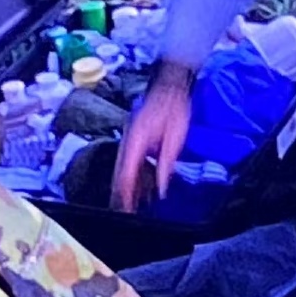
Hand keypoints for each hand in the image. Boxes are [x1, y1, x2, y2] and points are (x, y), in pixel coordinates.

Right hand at [110, 63, 193, 212]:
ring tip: (133, 202)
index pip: (126, 172)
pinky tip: (142, 184)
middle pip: (120, 172)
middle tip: (126, 210)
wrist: (171, 86)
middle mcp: (128, 140)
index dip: (125, 192)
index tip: (126, 208)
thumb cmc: (174, 108)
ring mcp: (130, 137)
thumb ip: (166, 164)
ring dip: (129, 184)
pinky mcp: (136, 135)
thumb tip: (161, 187)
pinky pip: (131, 158)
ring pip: (124, 166)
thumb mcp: (175, 139)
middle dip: (122, 192)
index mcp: (136, 141)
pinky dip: (134, 173)